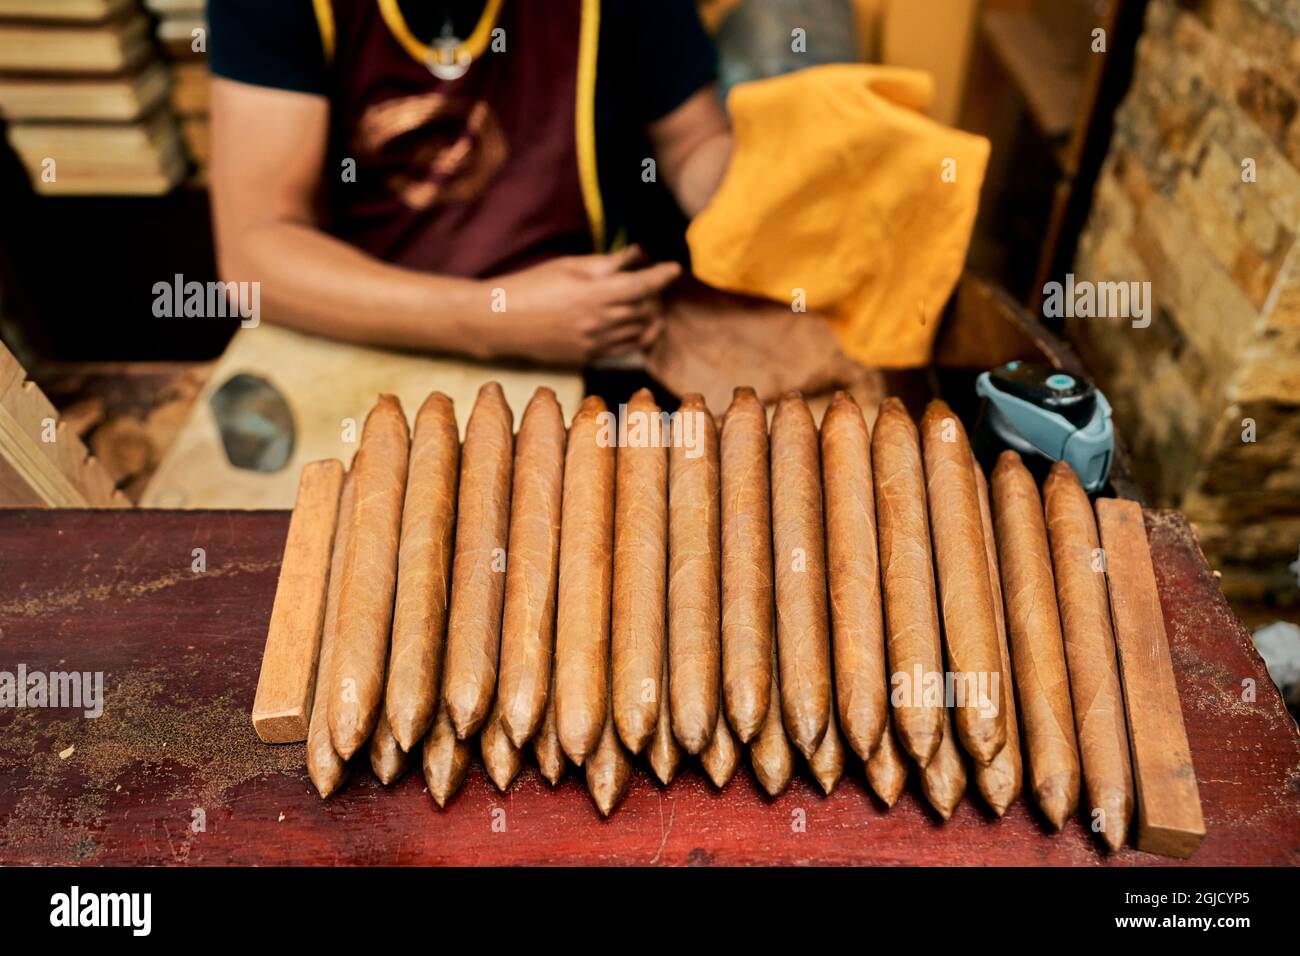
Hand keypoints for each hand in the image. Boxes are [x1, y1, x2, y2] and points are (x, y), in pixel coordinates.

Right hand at [481, 246, 680, 364]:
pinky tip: (639, 328)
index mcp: (595, 294)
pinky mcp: (587, 358)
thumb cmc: (531, 286)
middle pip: (645, 309)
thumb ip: (606, 264)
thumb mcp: (568, 266)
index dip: (663, 275)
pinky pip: (625, 350)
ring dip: (649, 317)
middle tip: (651, 284)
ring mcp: (594, 343)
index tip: (674, 268)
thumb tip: (637, 254)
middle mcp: (599, 322)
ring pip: (639, 332)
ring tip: (646, 305)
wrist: (500, 321)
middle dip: (654, 295)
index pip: (643, 285)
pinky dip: (638, 338)